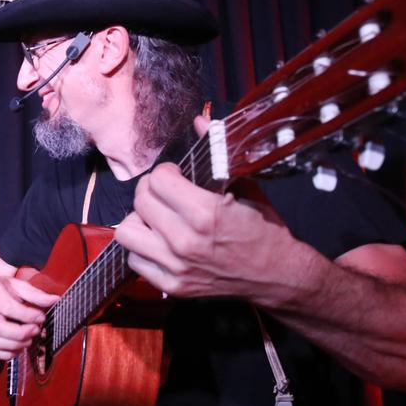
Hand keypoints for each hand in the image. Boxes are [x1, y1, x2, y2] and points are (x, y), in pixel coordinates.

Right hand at [0, 274, 58, 361]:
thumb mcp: (20, 286)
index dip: (27, 315)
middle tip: (36, 330)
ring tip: (29, 339)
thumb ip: (37, 295)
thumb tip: (55, 300)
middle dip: (21, 333)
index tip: (41, 317)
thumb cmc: (4, 289)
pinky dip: (8, 353)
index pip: (7, 307)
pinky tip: (19, 347)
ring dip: (16, 345)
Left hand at [113, 162, 295, 299]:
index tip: (177, 175)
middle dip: (150, 191)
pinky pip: (134, 260)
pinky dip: (142, 248)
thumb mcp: (245, 187)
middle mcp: (185, 241)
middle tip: (165, 193)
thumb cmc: (264, 230)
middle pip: (140, 201)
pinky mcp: (172, 286)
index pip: (158, 179)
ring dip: (140, 220)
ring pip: (127, 232)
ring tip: (158, 218)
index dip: (166, 172)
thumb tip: (199, 119)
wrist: (278, 276)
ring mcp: (176, 266)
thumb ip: (216, 153)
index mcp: (205, 213)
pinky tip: (160, 242)